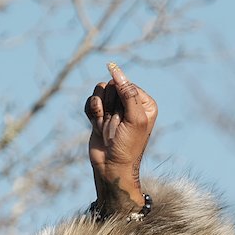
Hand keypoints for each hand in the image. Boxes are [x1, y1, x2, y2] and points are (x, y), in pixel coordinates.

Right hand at [85, 61, 155, 215]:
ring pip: (99, 91)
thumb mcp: (134, 118)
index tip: (125, 118)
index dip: (121, 99)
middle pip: (111, 85)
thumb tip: (114, 68)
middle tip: (115, 124)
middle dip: (110, 105)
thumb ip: (127, 92)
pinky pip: (90, 101)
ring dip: (100, 110)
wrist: (111, 166)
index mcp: (144, 102)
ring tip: (106, 126)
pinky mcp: (100, 113)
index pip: (125, 83)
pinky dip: (92, 113)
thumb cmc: (128, 145)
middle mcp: (130, 103)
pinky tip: (98, 126)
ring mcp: (114, 108)